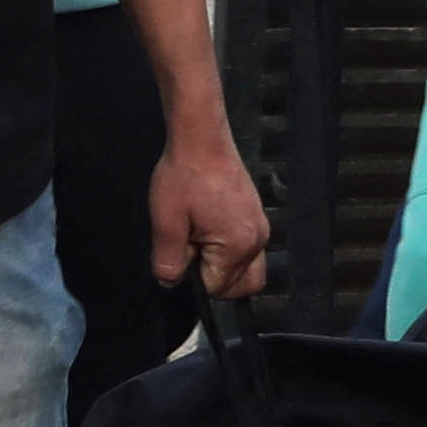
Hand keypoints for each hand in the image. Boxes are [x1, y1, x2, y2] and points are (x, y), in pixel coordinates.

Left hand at [146, 130, 272, 303]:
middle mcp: (258, 241)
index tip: (182, 249)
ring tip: (198, 235)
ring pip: (245, 269)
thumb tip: (170, 284)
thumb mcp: (166, 223)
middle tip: (191, 247)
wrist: (201, 138)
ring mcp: (261, 228)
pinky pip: (245, 249)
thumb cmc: (184, 176)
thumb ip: (168, 262)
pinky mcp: (256, 217)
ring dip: (220, 264)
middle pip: (240, 286)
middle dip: (213, 278)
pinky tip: (206, 224)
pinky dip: (227, 249)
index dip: (194, 277)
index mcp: (239, 246)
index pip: (217, 288)